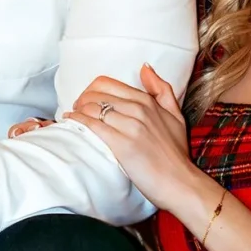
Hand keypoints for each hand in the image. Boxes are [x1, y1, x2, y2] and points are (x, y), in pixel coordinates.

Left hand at [65, 65, 206, 215]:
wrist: (180, 182)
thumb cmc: (176, 154)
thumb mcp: (176, 115)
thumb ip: (161, 90)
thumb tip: (145, 68)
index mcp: (147, 101)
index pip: (108, 84)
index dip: (91, 90)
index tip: (87, 100)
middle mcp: (138, 109)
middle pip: (96, 94)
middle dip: (82, 100)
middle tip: (77, 109)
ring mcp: (129, 126)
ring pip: (92, 107)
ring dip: (77, 110)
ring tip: (73, 117)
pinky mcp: (121, 144)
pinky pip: (92, 125)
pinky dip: (78, 121)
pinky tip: (71, 123)